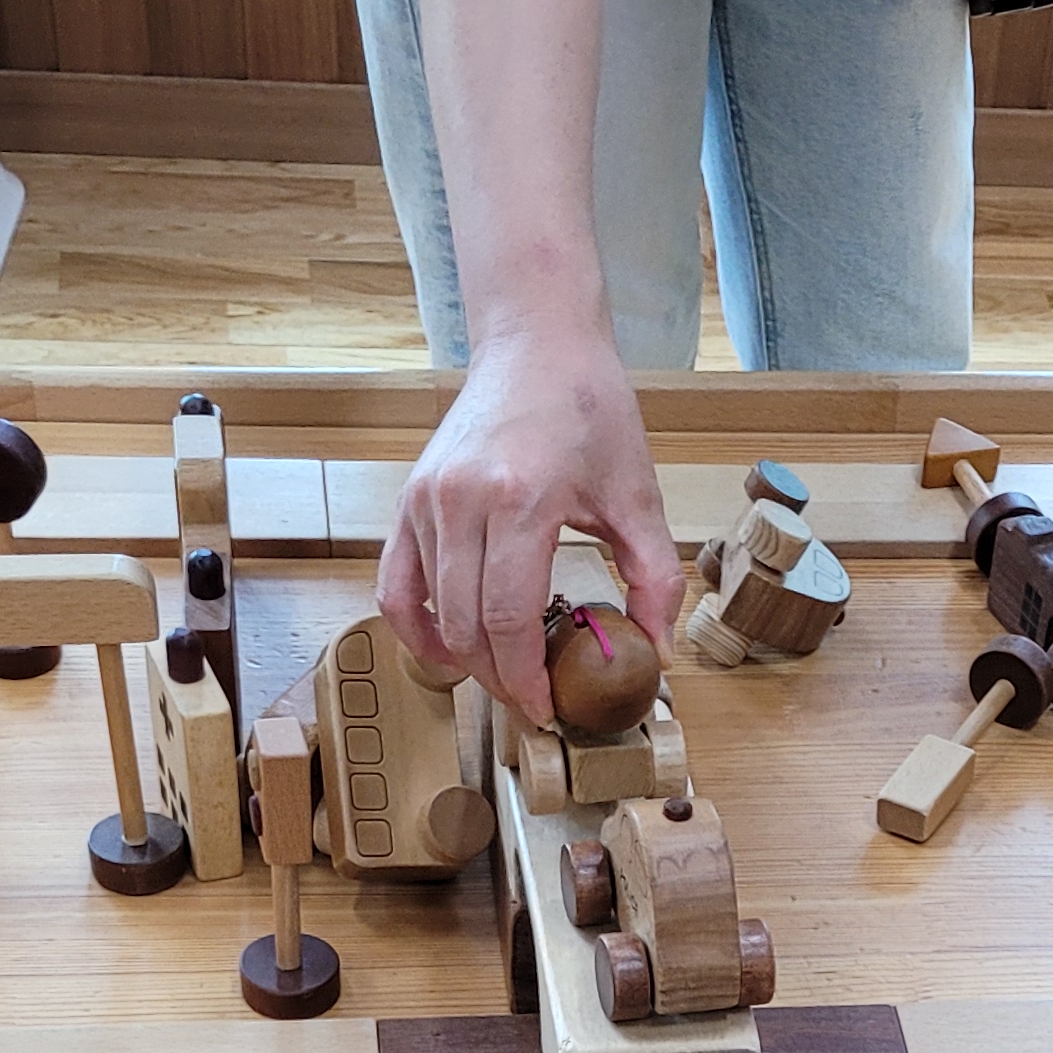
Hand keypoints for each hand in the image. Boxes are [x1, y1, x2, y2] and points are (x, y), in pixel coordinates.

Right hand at [380, 326, 683, 727]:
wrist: (536, 344)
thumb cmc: (589, 409)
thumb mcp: (638, 493)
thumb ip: (653, 577)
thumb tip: (657, 652)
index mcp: (519, 499)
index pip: (508, 618)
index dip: (525, 677)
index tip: (547, 708)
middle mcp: (460, 501)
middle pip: (466, 626)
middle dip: (499, 679)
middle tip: (531, 702)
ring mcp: (425, 501)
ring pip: (428, 613)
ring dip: (462, 659)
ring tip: (500, 677)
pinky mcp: (407, 501)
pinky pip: (395, 586)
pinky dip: (416, 627)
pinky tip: (449, 648)